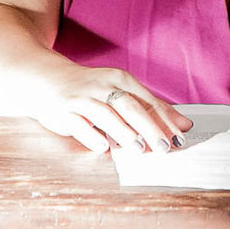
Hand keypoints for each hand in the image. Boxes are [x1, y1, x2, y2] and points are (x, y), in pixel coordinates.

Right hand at [30, 65, 193, 153]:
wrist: (47, 79)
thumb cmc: (90, 90)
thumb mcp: (120, 92)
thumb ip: (150, 108)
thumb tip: (182, 125)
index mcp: (120, 80)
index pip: (147, 101)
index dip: (165, 120)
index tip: (180, 137)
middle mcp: (102, 87)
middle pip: (130, 106)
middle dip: (149, 127)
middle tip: (163, 146)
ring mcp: (82, 98)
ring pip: (106, 114)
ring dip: (124, 132)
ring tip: (139, 148)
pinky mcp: (64, 111)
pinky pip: (79, 124)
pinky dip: (92, 135)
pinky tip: (103, 148)